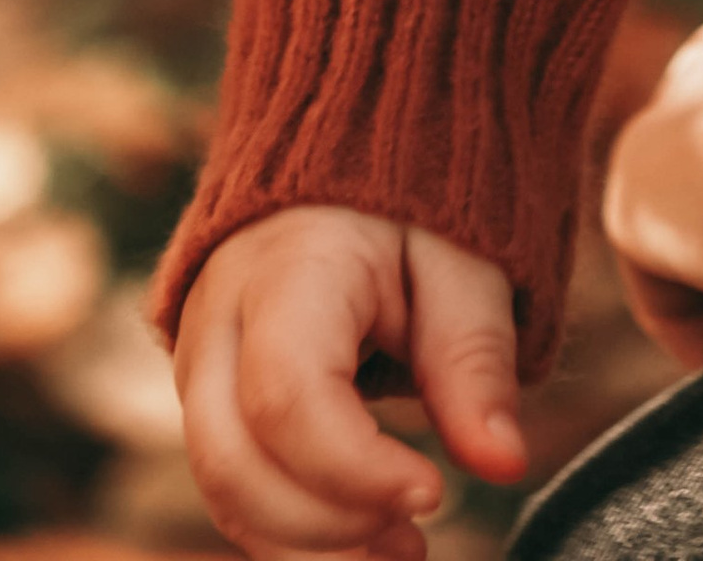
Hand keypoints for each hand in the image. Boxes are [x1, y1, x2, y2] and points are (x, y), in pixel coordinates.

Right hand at [175, 209, 525, 560]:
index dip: (354, 468)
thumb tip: (505, 464)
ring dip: (308, 546)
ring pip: (221, 489)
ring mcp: (198, 364)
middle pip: (233, 461)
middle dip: (325, 526)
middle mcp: (218, 320)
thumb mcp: (462, 262)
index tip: (434, 494)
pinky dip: (293, 530)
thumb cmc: (407, 214)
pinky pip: (230, 486)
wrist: (338, 180)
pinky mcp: (206, 403)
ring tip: (401, 550)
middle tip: (414, 539)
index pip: (289, 396)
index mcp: (286, 267)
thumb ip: (477, 360)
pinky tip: (365, 540)